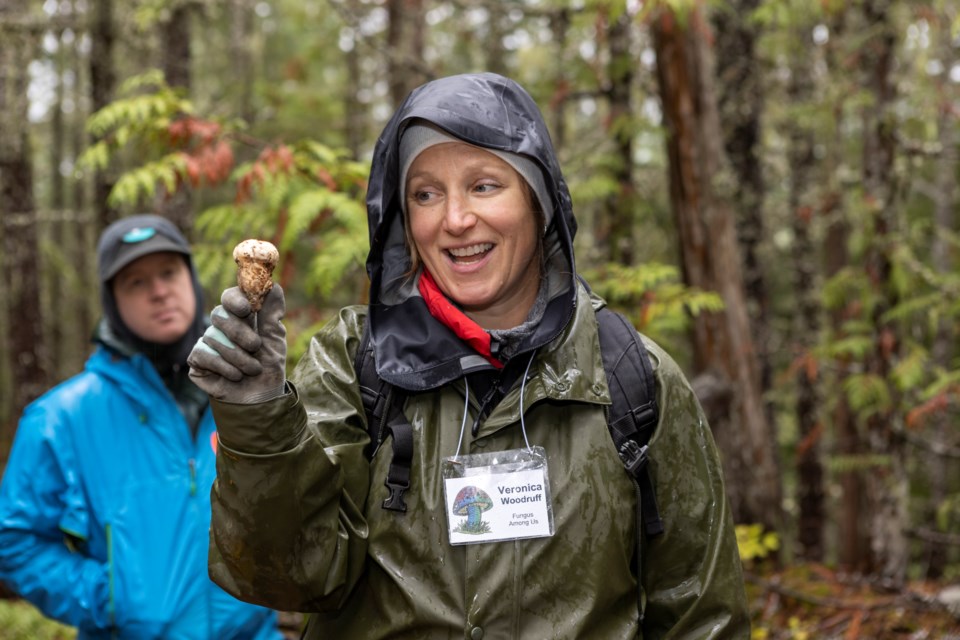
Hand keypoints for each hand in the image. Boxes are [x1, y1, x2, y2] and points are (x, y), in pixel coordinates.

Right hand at [187, 284, 286, 403]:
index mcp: (241, 316)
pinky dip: (224, 366)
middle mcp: (221, 325)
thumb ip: (272, 314)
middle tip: (256, 347)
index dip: (236, 300)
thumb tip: (275, 287)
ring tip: (252, 369)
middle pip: (220, 314)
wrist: (260, 398)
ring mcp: (207, 341)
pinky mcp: (197, 359)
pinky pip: (203, 354)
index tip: (246, 309)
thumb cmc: (268, 367)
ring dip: (238, 357)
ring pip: (214, 337)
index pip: (231, 297)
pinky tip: (235, 376)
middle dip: (240, 333)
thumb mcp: (275, 340)